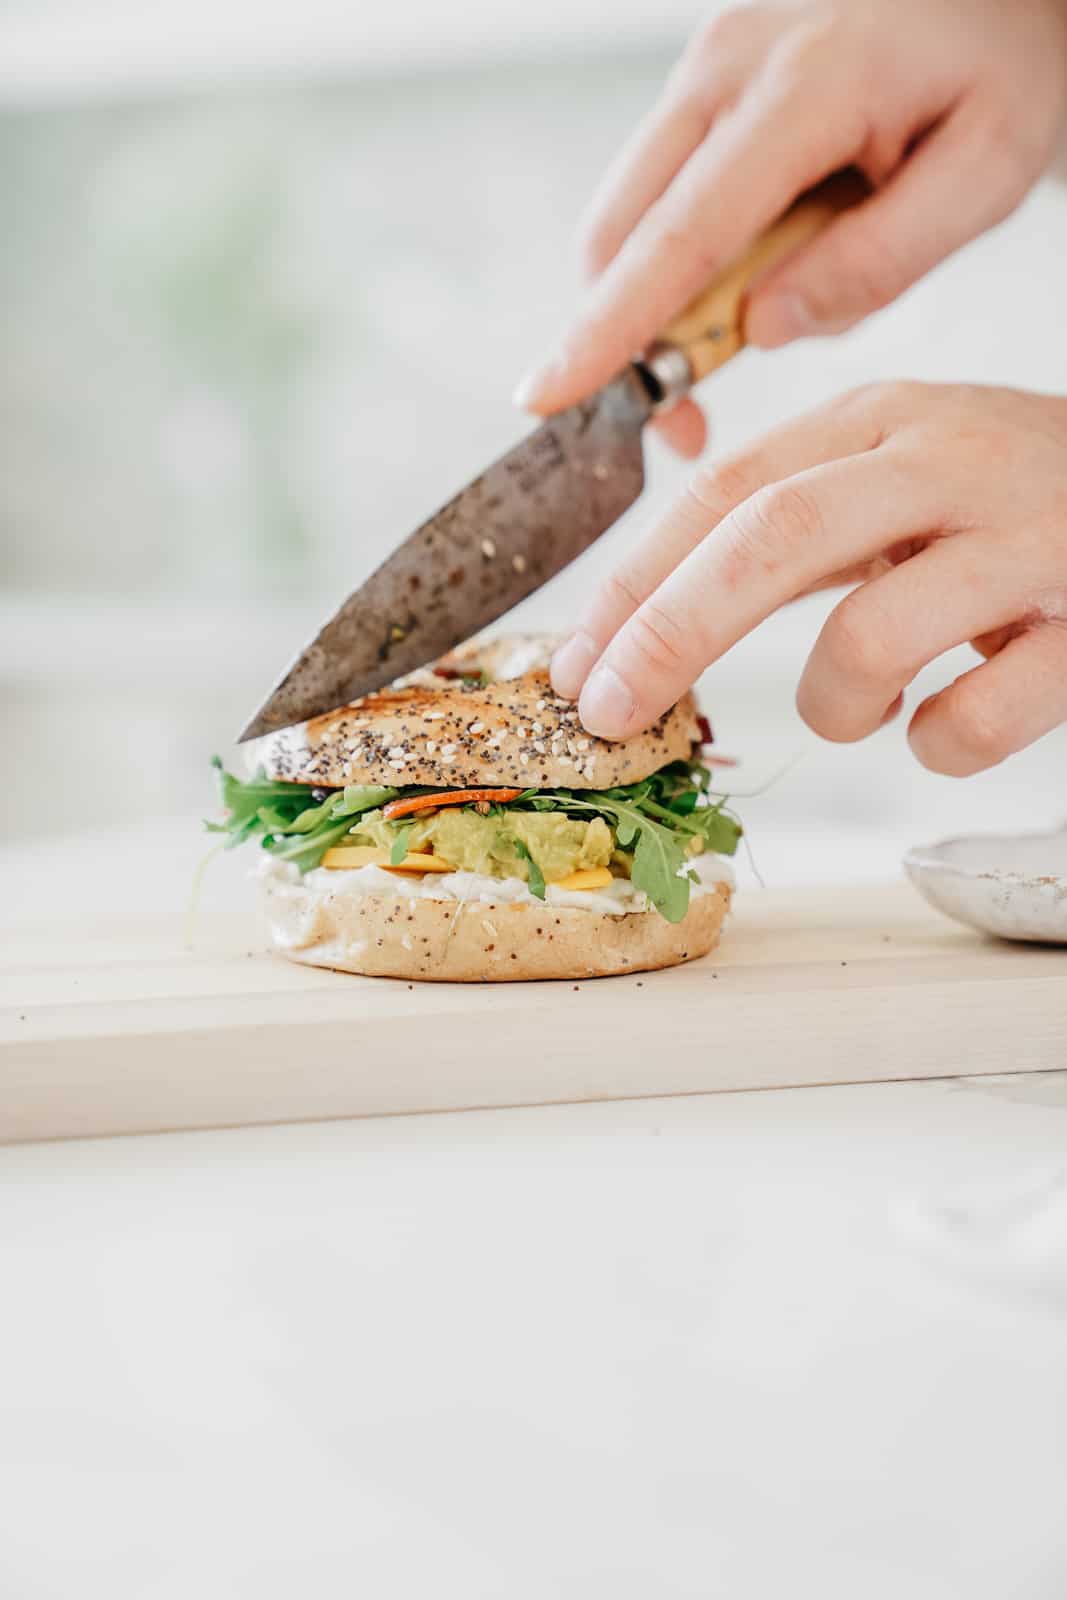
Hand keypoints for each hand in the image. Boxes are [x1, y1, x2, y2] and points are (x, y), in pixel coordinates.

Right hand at [514, 0, 1066, 456]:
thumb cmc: (1006, 60)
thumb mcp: (989, 170)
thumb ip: (879, 260)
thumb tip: (765, 326)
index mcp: (804, 88)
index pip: (679, 238)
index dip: (610, 330)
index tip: (553, 397)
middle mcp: (729, 64)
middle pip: (621, 234)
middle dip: (624, 341)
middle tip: (687, 420)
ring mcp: (708, 64)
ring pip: (628, 218)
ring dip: (651, 304)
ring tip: (733, 345)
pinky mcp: (707, 79)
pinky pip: (659, 193)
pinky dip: (674, 261)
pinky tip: (744, 277)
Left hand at [550, 382, 1066, 776]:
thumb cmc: (1010, 505)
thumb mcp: (897, 479)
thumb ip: (789, 531)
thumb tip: (641, 622)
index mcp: (880, 421)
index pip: (724, 491)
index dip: (633, 581)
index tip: (570, 662)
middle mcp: (946, 462)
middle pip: (772, 535)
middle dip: (669, 630)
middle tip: (605, 711)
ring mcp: (1024, 541)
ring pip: (874, 630)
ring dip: (830, 703)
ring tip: (857, 711)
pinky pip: (979, 714)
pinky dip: (936, 745)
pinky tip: (943, 727)